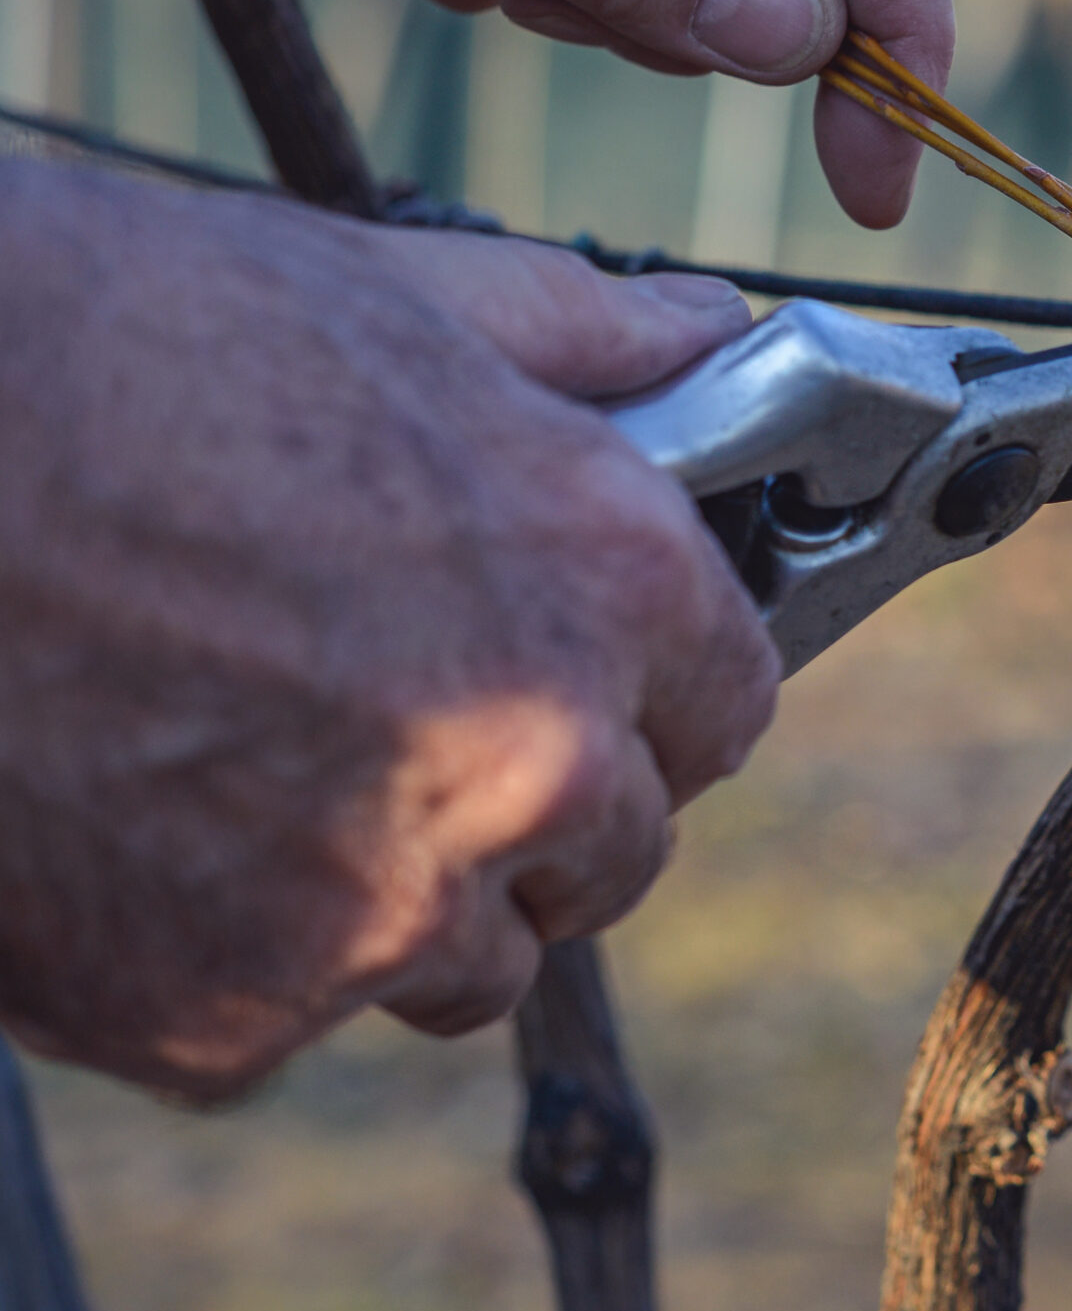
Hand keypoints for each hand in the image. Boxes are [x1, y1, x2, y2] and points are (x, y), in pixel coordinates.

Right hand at [0, 161, 779, 1099]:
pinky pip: (288, 1018)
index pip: (729, 705)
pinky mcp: (226, 1016)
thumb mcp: (378, 292)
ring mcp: (382, 910)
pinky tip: (144, 825)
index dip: (655, 688)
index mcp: (608, 582)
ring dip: (402, 895)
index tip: (589, 677)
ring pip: (468, 960)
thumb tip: (704, 327)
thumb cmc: (104, 345)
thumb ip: (580, 337)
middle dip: (539, 800)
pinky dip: (232, 956)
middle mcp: (535, 763)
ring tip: (255, 763)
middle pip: (614, 849)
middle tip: (394, 711)